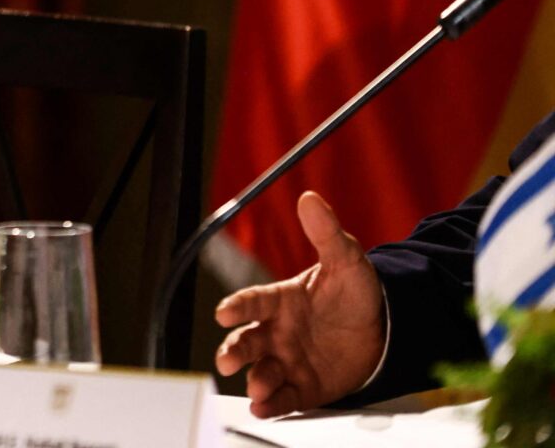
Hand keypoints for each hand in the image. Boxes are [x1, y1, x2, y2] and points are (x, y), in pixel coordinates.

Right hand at [214, 191, 385, 417]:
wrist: (383, 329)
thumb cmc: (354, 293)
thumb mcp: (346, 260)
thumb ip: (326, 233)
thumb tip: (309, 198)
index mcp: (280, 300)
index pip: (253, 302)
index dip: (238, 306)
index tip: (223, 313)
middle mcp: (277, 332)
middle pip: (248, 341)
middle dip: (235, 351)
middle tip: (227, 360)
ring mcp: (289, 361)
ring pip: (263, 371)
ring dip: (256, 380)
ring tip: (257, 387)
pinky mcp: (306, 387)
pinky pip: (287, 397)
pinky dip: (275, 403)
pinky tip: (266, 407)